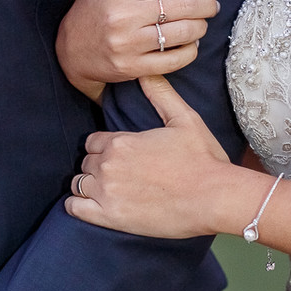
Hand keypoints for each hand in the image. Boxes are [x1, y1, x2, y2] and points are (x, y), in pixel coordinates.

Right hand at [55, 0, 218, 102]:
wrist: (69, 50)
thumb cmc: (94, 2)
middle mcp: (123, 15)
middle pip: (184, 7)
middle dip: (207, 5)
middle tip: (213, 4)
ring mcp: (128, 44)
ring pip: (184, 33)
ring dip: (201, 27)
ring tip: (201, 22)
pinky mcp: (132, 68)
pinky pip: (176, 60)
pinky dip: (190, 50)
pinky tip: (189, 42)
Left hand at [65, 75, 236, 237]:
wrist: (215, 197)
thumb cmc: (203, 159)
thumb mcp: (185, 119)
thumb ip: (161, 94)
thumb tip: (147, 73)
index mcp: (121, 141)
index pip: (92, 142)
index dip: (104, 148)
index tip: (119, 156)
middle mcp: (108, 165)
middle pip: (86, 162)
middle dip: (98, 166)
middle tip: (119, 176)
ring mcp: (106, 192)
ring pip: (78, 184)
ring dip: (89, 186)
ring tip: (109, 191)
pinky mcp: (109, 217)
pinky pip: (74, 208)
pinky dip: (78, 206)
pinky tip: (92, 206)